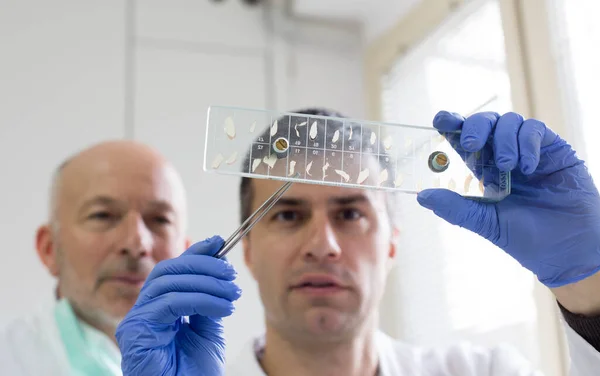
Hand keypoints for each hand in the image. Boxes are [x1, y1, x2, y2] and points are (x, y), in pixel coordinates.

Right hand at [115, 236, 241, 374]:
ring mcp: (136, 321)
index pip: (174, 270)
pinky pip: (169, 303)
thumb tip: (219, 266)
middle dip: (203, 266)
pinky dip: (200, 300)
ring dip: (207, 284)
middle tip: (231, 273)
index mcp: (159, 308)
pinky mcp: (135, 332)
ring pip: (169, 283)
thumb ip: (208, 299)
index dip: (196, 253)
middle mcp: (144, 311)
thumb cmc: (194, 373)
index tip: (220, 242)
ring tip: (232, 294)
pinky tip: (223, 308)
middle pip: (169, 271)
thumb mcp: (208, 329)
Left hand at [417, 111, 599, 287]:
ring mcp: (529, 151)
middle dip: (475, 127)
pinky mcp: (553, 150)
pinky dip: (528, 143)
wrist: (568, 250)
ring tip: (508, 165)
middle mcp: (504, 156)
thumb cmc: (526, 239)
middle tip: (472, 144)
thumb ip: (456, 209)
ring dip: (504, 140)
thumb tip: (422, 197)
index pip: (464, 141)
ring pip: (509, 122)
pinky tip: (530, 167)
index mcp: (484, 171)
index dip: (452, 125)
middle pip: (485, 124)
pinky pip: (535, 130)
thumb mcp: (486, 223)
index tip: (439, 120)